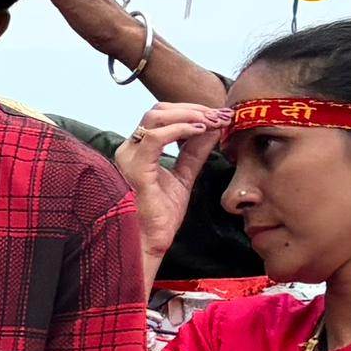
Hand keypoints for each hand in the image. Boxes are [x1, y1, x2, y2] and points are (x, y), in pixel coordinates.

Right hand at [115, 100, 225, 276]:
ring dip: (190, 115)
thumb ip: (193, 153)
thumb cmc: (158, 215)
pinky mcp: (136, 167)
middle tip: (220, 114)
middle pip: (159, 110)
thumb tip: (211, 130)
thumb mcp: (183, 177)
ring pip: (157, 117)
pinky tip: (201, 131)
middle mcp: (130, 148)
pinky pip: (156, 137)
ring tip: (214, 120)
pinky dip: (181, 129)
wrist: (148, 241)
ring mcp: (130, 156)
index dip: (192, 111)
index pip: (162, 117)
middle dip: (193, 109)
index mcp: (138, 150)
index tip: (219, 115)